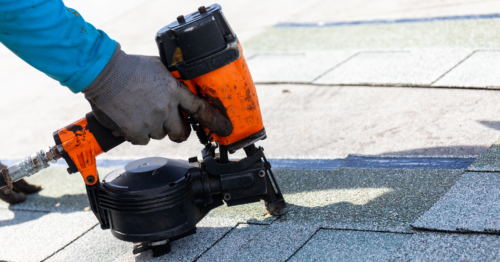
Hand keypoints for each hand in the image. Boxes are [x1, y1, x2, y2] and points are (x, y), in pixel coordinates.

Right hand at [82, 44, 231, 144]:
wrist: (103, 72)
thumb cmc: (129, 66)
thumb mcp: (158, 68)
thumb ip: (171, 82)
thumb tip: (177, 90)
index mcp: (174, 90)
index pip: (201, 109)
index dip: (215, 122)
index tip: (225, 130)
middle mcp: (166, 108)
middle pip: (182, 133)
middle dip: (179, 132)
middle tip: (171, 125)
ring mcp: (151, 121)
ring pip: (159, 135)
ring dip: (153, 128)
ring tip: (140, 112)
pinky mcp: (135, 132)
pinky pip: (142, 140)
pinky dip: (137, 133)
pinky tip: (130, 118)